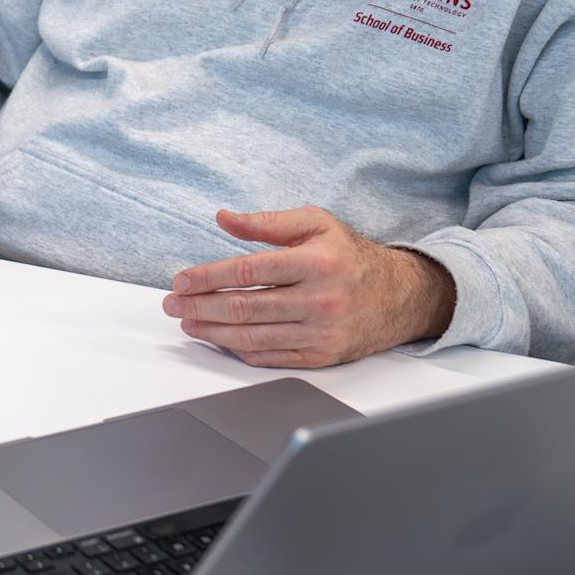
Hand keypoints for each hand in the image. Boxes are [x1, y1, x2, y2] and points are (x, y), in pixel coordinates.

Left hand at [163, 206, 456, 369]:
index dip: (208, 277)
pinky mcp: (323, 356)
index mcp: (316, 263)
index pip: (248, 272)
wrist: (402, 296)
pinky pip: (271, 357)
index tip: (180, 280)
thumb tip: (223, 218)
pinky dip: (239, 349)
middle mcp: (320, 299)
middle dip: (199, 307)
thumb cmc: (350, 256)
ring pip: (253, 336)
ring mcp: (322, 332)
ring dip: (212, 331)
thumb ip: (267, 222)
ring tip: (187, 323)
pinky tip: (219, 339)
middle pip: (245, 307)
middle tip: (172, 304)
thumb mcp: (315, 224)